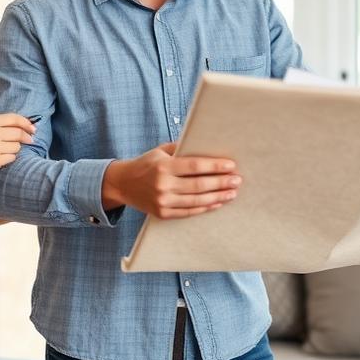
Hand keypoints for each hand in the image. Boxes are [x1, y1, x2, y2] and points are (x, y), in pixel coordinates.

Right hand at [0, 114, 35, 177]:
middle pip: (19, 134)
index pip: (15, 119)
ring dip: (14, 149)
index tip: (33, 129)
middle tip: (28, 141)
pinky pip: (11, 158)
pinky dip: (8, 158)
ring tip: (2, 150)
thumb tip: (24, 126)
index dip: (27, 124)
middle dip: (25, 138)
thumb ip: (0, 124)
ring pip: (16, 147)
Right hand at [101, 142, 240, 219]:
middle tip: (237, 180)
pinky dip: (205, 208)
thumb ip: (181, 149)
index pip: (195, 166)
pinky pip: (189, 212)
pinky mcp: (163, 214)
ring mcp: (163, 202)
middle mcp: (163, 185)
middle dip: (221, 183)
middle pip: (199, 185)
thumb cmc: (146, 164)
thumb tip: (208, 146)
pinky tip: (217, 203)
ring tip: (232, 193)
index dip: (215, 166)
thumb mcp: (160, 151)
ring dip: (218, 197)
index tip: (231, 165)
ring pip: (197, 201)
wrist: (122, 184)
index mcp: (164, 166)